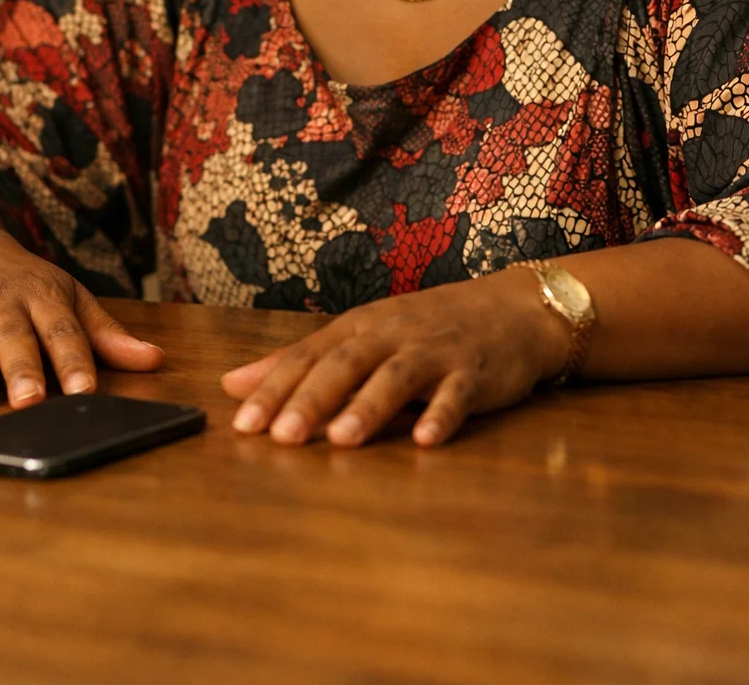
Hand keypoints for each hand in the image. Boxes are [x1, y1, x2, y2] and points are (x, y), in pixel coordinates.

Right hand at [0, 220, 162, 408]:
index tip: (84, 392)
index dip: (74, 361)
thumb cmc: (24, 285)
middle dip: (24, 367)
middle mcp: (2, 300)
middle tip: (31, 401)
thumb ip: (106, 334)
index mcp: (44, 296)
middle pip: (15, 335)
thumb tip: (156, 360)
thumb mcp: (68, 298)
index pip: (63, 331)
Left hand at [221, 271, 569, 447]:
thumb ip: (303, 361)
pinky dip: (440, 415)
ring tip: (341, 440)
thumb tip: (234, 383)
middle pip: (346, 363)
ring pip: (396, 376)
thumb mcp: (364, 336)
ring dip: (368, 407)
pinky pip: (457, 394)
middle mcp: (392, 334)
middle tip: (281, 436)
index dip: (276, 388)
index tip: (244, 424)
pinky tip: (424, 440)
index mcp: (360, 327)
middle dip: (312, 399)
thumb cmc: (429, 327)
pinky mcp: (475, 372)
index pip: (309, 355)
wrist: (513, 308)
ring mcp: (435, 351)